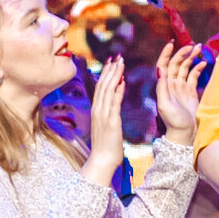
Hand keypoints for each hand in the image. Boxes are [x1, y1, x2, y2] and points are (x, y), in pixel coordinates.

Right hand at [84, 57, 127, 181]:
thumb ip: (108, 114)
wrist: (102, 161)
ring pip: (107, 90)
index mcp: (96, 110)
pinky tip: (122, 81)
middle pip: (103, 85)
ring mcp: (103, 115)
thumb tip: (112, 105)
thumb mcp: (105, 126)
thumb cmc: (106, 146)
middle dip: (110, 69)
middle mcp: (98, 110)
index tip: (111, 61)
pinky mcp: (111, 121)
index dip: (105, 73)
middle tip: (117, 56)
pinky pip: (114, 103)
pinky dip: (117, 90)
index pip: (100, 87)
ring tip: (120, 63)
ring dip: (114, 75)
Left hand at [152, 45, 206, 141]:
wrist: (184, 133)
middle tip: (193, 45)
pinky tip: (203, 63)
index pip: (163, 65)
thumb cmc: (173, 121)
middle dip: (183, 53)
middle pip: (176, 64)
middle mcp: (171, 84)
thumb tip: (160, 70)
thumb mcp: (164, 105)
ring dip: (191, 57)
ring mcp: (181, 87)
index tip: (172, 43)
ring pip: (185, 68)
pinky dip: (198, 68)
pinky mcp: (190, 91)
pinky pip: (193, 76)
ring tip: (199, 48)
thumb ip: (162, 87)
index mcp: (163, 85)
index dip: (167, 54)